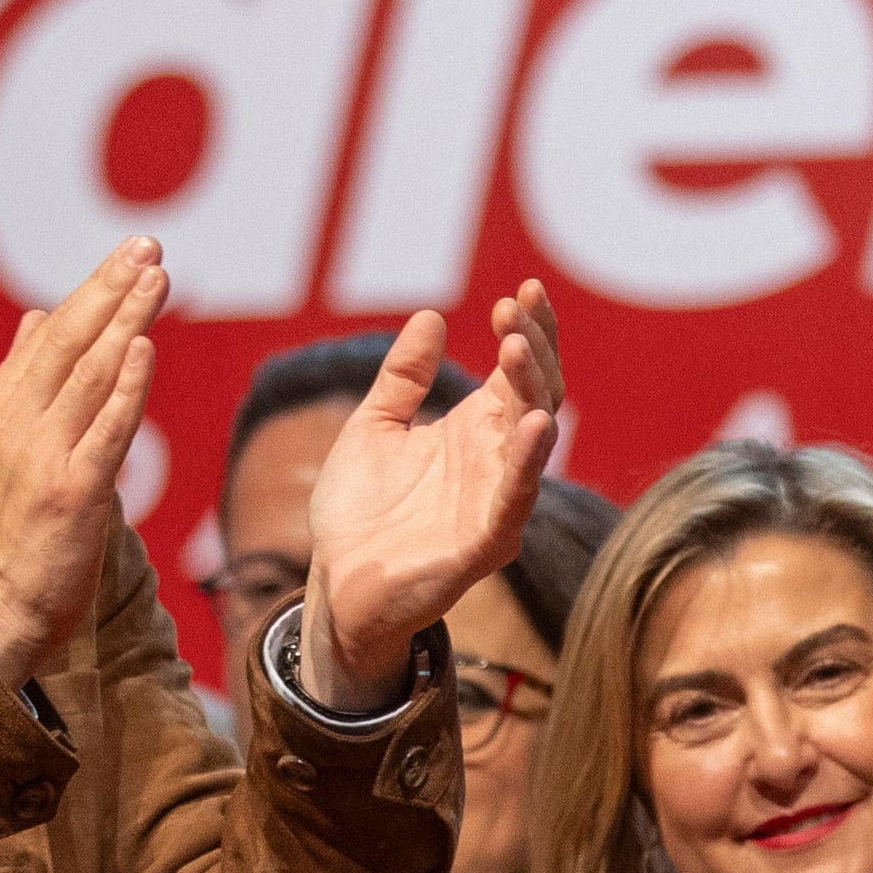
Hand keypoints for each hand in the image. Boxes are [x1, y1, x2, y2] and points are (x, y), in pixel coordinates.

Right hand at [0, 242, 168, 687]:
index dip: (94, 289)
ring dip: (124, 322)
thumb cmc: (20, 527)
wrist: (2, 605)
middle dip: (111, 289)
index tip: (132, 252)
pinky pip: (105, 430)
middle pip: (69, 340)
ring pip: (89, 375)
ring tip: (154, 279)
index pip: (53, 332)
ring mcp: (43, 456)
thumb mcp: (12, 443)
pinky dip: (125, 388)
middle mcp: (19, 422)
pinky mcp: (72, 493)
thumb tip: (35, 315)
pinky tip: (143, 349)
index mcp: (5, 405)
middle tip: (148, 247)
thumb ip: (26, 379)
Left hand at [301, 285, 566, 710]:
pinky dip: (526, 464)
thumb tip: (431, 316)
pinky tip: (531, 425)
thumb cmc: (360, 511)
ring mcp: (497, 501)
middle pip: (536, 395)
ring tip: (515, 348)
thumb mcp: (374, 425)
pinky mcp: (486, 542)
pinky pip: (515, 500)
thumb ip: (404, 377)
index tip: (521, 289)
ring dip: (532, 392)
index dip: (530, 329)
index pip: (520, 372)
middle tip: (513, 310)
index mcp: (476, 431)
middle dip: (532, 349)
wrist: (336, 584)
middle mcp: (497, 461)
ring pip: (534, 441)